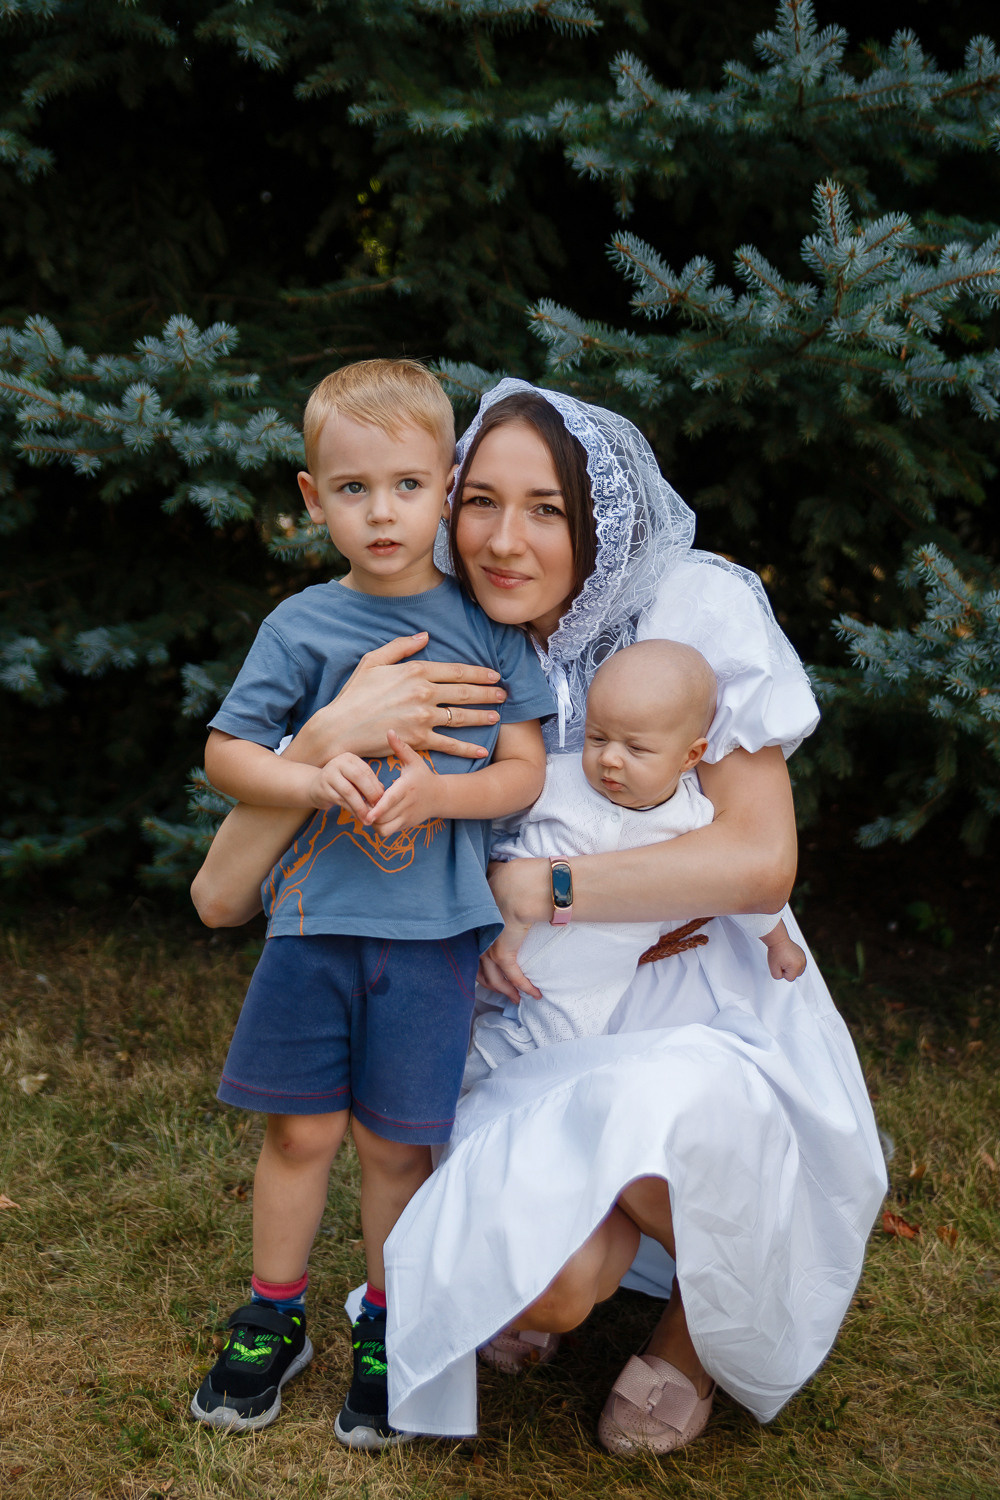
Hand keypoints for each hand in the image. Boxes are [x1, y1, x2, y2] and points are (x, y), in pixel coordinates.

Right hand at [288, 633, 507, 764]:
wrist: (340, 728)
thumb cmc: (354, 694)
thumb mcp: (373, 661)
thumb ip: (400, 646)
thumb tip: (425, 636)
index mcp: (415, 671)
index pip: (456, 670)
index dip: (479, 672)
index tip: (493, 675)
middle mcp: (423, 692)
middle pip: (464, 692)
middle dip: (487, 692)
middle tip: (503, 694)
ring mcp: (422, 717)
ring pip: (462, 717)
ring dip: (482, 716)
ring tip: (497, 716)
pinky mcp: (418, 740)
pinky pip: (449, 744)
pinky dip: (467, 748)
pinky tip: (481, 749)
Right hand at [308, 753, 384, 818]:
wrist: (314, 787)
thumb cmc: (341, 783)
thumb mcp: (354, 779)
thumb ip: (369, 784)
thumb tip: (385, 796)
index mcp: (349, 758)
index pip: (366, 771)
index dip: (376, 786)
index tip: (384, 800)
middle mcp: (338, 763)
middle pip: (358, 777)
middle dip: (370, 793)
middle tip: (378, 808)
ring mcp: (328, 775)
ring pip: (348, 791)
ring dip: (361, 806)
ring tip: (369, 818)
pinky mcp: (322, 789)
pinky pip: (340, 801)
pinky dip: (351, 810)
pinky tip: (359, 817)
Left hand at [365, 731, 441, 837]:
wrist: (440, 797)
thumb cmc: (423, 776)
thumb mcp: (414, 760)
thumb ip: (400, 747)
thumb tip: (389, 731)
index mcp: (406, 787)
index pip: (391, 801)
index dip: (378, 809)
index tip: (368, 814)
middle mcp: (407, 805)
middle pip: (384, 817)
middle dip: (369, 814)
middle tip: (360, 804)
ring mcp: (407, 817)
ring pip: (384, 828)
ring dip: (373, 823)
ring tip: (367, 811)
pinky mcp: (405, 826)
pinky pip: (387, 832)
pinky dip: (378, 828)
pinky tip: (376, 817)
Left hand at [477, 858, 546, 1001]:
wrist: (515, 889)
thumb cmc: (507, 879)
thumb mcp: (495, 875)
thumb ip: (492, 873)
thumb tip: (493, 866)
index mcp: (475, 924)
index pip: (472, 949)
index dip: (480, 961)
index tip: (488, 969)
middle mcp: (478, 939)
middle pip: (479, 969)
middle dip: (491, 983)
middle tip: (503, 991)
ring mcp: (489, 949)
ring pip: (494, 979)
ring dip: (507, 991)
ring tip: (517, 998)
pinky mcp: (503, 955)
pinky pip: (514, 977)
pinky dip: (524, 987)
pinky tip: (533, 994)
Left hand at [766, 936, 806, 981]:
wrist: (778, 939)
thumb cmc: (776, 952)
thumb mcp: (773, 968)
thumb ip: (778, 976)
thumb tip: (783, 976)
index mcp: (796, 967)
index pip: (790, 979)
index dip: (782, 973)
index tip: (779, 964)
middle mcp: (802, 962)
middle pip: (795, 975)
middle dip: (788, 970)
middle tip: (782, 961)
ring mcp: (803, 958)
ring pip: (798, 970)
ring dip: (791, 967)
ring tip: (785, 958)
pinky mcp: (803, 954)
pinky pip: (799, 963)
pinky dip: (794, 962)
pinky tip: (788, 956)